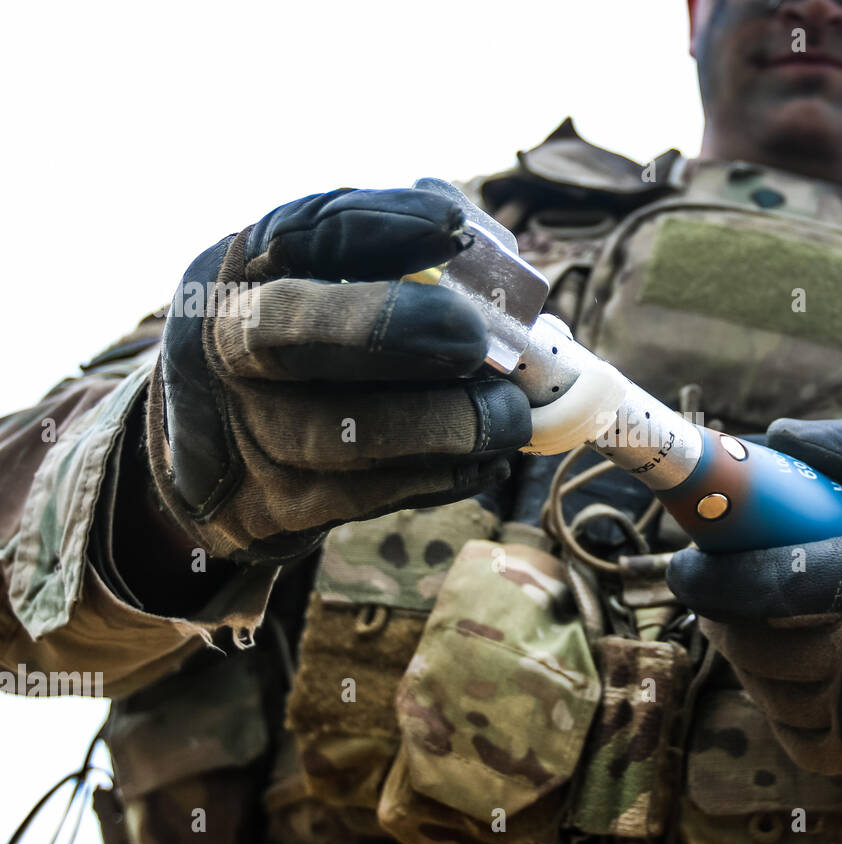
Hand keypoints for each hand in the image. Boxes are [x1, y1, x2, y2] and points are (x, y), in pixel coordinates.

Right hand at [145, 185, 531, 563]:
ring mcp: (245, 433)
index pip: (299, 232)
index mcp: (238, 271)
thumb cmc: (301, 346)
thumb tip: (491, 250)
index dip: (377, 226)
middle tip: (474, 336)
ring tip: (511, 415)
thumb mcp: (314, 280)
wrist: (219, 455)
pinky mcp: (275, 508)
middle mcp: (225, 348)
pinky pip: (369, 496)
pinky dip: (443, 477)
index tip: (452, 227)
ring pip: (342, 435)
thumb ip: (391, 255)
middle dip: (385, 328)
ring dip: (444, 424)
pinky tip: (489, 460)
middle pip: (285, 333)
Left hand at [668, 416, 841, 782]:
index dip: (709, 577)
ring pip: (772, 692)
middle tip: (718, 586)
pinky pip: (800, 736)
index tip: (688, 561)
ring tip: (753, 622)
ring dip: (746, 657)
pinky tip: (788, 671)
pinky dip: (779, 705)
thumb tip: (776, 436)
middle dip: (721, 614)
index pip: (762, 585)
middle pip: (757, 643)